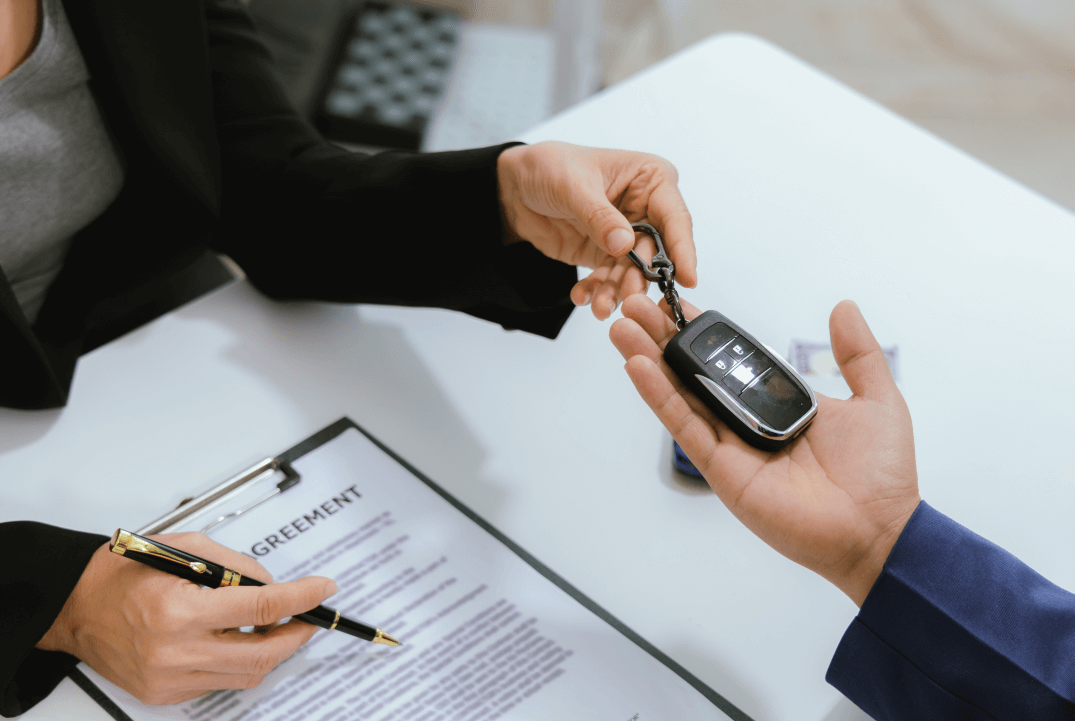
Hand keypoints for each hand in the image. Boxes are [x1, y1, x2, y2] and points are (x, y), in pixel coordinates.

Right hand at [37, 533, 335, 704]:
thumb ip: (237, 565)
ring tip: (271, 626)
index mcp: (180, 610)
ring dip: (270, 651)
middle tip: (307, 616)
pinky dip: (236, 662)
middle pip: (262, 653)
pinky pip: (219, 683)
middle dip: (295, 634)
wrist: (75, 605)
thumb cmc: (124, 572)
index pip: (262, 606)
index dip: (301, 598)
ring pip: (245, 675)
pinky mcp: (163, 694)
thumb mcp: (186, 548)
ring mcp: (168, 679)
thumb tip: (275, 584)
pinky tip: (232, 640)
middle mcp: (174, 651)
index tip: (322, 589)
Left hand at [497, 141, 695, 319]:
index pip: (675, 218)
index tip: (688, 278)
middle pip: (656, 252)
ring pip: (633, 271)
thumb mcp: (574, 186)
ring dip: (617, 291)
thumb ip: (600, 217)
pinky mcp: (606, 255)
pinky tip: (583, 296)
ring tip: (600, 306)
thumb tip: (626, 244)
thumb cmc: (549, 168)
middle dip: (641, 278)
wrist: (514, 188)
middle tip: (629, 299)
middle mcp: (645, 209)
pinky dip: (597, 291)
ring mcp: (626, 235)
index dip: (683, 249)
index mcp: (650, 180)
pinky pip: (609, 279)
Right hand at [609, 295, 920, 604]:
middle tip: (634, 304)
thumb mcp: (876, 398)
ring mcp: (731, 446)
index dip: (700, 331)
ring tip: (622, 326)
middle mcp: (747, 422)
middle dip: (662, 338)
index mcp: (776, 404)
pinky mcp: (722, 470)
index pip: (728, 360)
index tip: (674, 301)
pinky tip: (638, 366)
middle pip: (694, 373)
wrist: (880, 529)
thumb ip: (857, 353)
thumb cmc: (883, 475)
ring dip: (649, 359)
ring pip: (680, 396)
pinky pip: (686, 427)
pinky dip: (659, 396)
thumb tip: (843, 307)